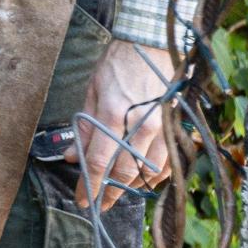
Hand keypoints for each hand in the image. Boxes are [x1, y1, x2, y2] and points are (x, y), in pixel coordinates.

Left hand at [73, 37, 176, 209]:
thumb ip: (83, 126)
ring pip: (147, 172)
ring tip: (116, 193)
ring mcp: (161, 128)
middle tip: (98, 204)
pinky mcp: (175, 128)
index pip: (99, 160)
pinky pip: (167, 163)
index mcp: (113, 113)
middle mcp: (140, 125)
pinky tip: (142, 181)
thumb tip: (71, 155)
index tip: (82, 200)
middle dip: (109, 192)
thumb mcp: (92, 90)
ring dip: (131, 187)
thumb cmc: (117, 64)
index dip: (89, 184)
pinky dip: (154, 177)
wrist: (152, 43)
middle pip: (124, 172)